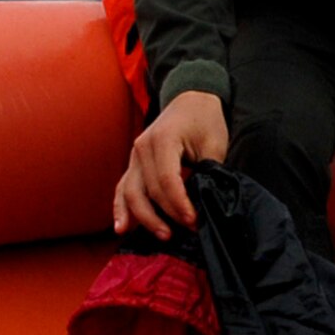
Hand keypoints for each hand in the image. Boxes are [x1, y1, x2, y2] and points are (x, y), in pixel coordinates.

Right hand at [113, 90, 229, 237]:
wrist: (191, 99)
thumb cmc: (204, 120)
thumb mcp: (214, 144)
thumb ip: (208, 171)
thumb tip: (203, 200)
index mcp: (163, 140)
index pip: (167, 180)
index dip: (179, 204)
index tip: (194, 220)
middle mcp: (142, 148)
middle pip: (148, 190)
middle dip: (168, 214)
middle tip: (189, 228)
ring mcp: (134, 156)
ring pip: (131, 193)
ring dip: (144, 217)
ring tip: (163, 235)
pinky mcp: (134, 163)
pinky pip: (123, 188)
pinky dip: (120, 208)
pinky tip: (121, 228)